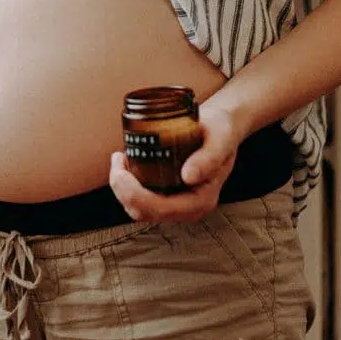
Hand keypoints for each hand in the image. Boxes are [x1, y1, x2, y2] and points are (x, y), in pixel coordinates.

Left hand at [109, 103, 239, 222]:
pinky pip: (141, 199)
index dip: (132, 193)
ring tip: (120, 158)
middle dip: (122, 189)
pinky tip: (127, 162)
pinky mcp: (168, 195)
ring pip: (138, 208)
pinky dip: (128, 185)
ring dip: (122, 187)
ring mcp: (177, 204)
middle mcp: (187, 209)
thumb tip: (188, 176)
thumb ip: (208, 158)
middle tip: (117, 157)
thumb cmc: (221, 130)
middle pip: (142, 212)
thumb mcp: (220, 139)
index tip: (122, 164)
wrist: (223, 127)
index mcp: (200, 201)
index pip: (158, 209)